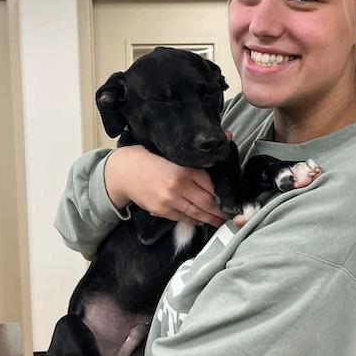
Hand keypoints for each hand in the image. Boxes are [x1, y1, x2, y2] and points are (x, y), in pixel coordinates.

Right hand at [105, 145, 225, 228]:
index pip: (210, 183)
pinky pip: (183, 217)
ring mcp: (169, 200)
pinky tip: (202, 220)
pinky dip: (194, 220)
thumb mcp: (172, 152)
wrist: (123, 172)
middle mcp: (178, 186)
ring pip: (196, 212)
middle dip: (220, 210)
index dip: (221, 192)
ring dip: (210, 218)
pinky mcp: (161, 210)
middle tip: (232, 215)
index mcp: (183, 169)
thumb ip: (199, 150)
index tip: (231, 198)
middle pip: (207, 201)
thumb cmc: (149, 158)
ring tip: (221, 221)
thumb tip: (228, 134)